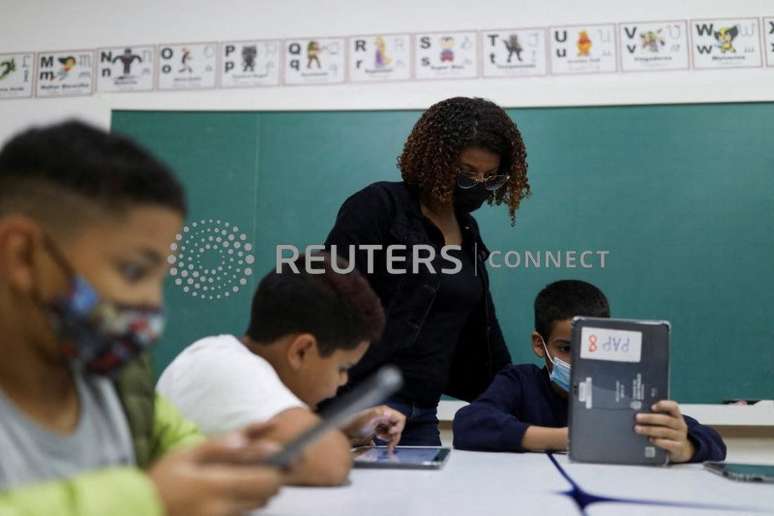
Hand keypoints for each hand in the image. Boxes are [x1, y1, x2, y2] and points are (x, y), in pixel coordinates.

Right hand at [149, 425, 282, 515]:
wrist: (139, 512)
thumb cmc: (162, 480)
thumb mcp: (186, 454)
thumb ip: (220, 446)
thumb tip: (247, 439)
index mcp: (214, 485)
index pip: (266, 480)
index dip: (277, 467)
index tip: (279, 455)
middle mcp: (221, 509)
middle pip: (267, 495)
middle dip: (270, 478)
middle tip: (262, 464)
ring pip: (258, 505)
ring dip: (258, 491)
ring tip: (241, 478)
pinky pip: (243, 514)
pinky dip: (244, 503)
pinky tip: (229, 493)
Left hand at [342, 405, 405, 450]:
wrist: (344, 432)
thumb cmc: (354, 424)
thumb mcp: (366, 419)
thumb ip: (377, 414)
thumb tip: (389, 412)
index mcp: (384, 411)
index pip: (400, 418)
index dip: (399, 427)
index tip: (391, 433)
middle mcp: (384, 415)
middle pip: (398, 427)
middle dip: (395, 436)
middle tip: (390, 446)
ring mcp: (382, 422)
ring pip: (393, 432)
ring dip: (391, 439)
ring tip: (385, 445)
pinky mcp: (378, 429)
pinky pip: (388, 435)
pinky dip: (387, 440)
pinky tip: (380, 440)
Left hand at [634, 400, 694, 462]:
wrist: (682, 449)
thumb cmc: (668, 432)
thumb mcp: (665, 423)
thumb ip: (656, 417)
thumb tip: (638, 414)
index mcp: (676, 416)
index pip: (673, 407)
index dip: (663, 405)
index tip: (652, 407)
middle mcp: (680, 425)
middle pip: (666, 419)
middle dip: (650, 418)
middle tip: (637, 417)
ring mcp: (680, 437)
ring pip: (665, 431)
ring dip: (650, 430)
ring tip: (638, 429)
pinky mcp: (679, 448)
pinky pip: (669, 444)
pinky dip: (659, 441)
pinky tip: (650, 439)